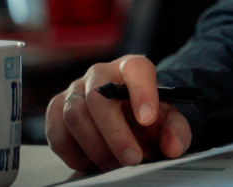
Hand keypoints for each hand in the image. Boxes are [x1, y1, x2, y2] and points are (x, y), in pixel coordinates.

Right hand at [46, 54, 191, 171]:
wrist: (127, 121)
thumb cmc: (147, 118)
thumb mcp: (169, 122)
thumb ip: (176, 131)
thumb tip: (173, 147)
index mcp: (131, 68)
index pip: (136, 69)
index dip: (142, 92)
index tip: (148, 119)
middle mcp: (99, 73)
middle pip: (98, 98)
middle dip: (115, 133)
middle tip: (132, 159)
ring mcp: (74, 90)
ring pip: (75, 115)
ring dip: (95, 146)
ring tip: (114, 164)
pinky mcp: (57, 110)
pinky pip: (57, 133)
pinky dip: (74, 153)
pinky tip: (93, 162)